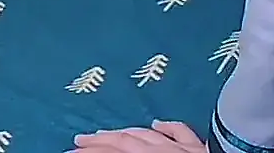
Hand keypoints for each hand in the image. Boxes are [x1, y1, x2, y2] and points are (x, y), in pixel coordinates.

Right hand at [72, 121, 205, 152]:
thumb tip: (115, 151)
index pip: (114, 152)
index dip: (92, 151)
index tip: (71, 151)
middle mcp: (163, 151)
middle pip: (125, 141)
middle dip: (100, 140)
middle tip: (79, 140)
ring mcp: (183, 148)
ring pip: (148, 134)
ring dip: (125, 132)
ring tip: (107, 133)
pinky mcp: (202, 148)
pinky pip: (181, 132)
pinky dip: (166, 126)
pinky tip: (157, 122)